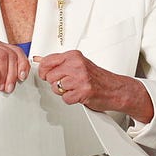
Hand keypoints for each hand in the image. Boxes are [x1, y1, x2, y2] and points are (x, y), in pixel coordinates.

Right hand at [0, 37, 29, 92]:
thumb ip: (7, 68)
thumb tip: (22, 74)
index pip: (15, 50)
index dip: (22, 64)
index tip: (22, 77)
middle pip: (9, 54)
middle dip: (12, 73)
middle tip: (10, 87)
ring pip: (1, 57)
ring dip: (4, 74)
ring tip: (2, 86)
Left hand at [34, 50, 153, 121]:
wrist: (116, 89)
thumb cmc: (97, 77)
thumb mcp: (78, 64)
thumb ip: (58, 62)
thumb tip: (39, 59)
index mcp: (74, 56)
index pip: (47, 61)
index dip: (44, 71)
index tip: (48, 74)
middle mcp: (77, 65)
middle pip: (50, 76)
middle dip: (56, 83)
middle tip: (67, 83)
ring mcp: (80, 78)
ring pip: (56, 88)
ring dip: (64, 92)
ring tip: (75, 88)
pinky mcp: (83, 91)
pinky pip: (65, 98)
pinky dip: (71, 99)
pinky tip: (79, 95)